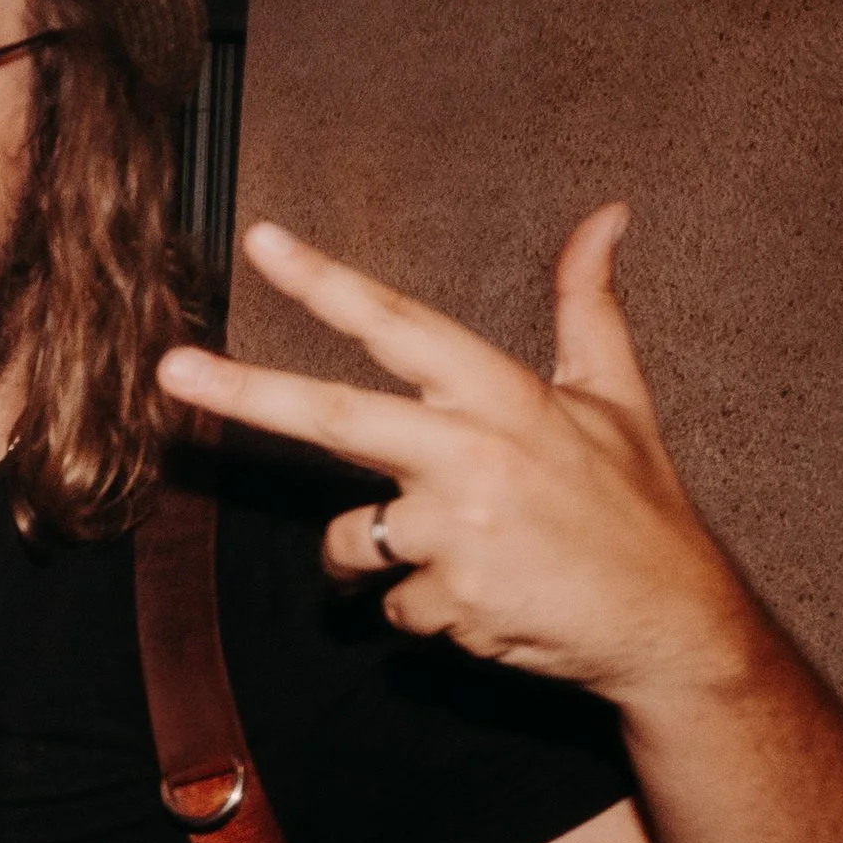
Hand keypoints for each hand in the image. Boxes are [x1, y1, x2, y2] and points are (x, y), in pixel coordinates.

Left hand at [160, 209, 757, 713]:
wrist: (672, 626)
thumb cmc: (637, 508)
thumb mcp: (617, 398)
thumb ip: (588, 306)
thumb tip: (607, 215)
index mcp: (504, 396)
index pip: (400, 327)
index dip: (326, 283)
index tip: (263, 241)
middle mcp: (473, 454)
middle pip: (332, 418)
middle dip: (243, 392)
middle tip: (170, 369)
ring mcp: (459, 533)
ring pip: (354, 541)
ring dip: (381, 555)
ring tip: (463, 556)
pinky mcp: (452, 604)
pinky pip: (393, 606)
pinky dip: (426, 610)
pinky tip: (489, 603)